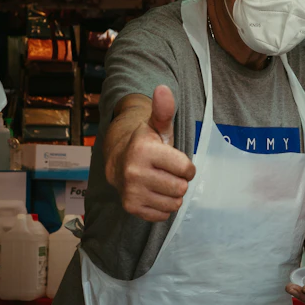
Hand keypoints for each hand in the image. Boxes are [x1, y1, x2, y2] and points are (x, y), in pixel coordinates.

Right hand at [106, 85, 194, 222]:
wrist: (118, 161)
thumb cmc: (146, 143)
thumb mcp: (156, 125)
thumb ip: (164, 110)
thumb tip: (163, 89)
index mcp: (144, 150)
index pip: (187, 169)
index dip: (186, 166)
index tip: (175, 161)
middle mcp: (134, 171)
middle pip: (181, 188)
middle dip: (179, 181)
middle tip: (166, 172)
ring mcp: (131, 191)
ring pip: (173, 203)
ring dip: (172, 195)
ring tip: (160, 182)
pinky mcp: (130, 207)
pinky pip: (162, 215)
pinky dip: (162, 206)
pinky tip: (153, 193)